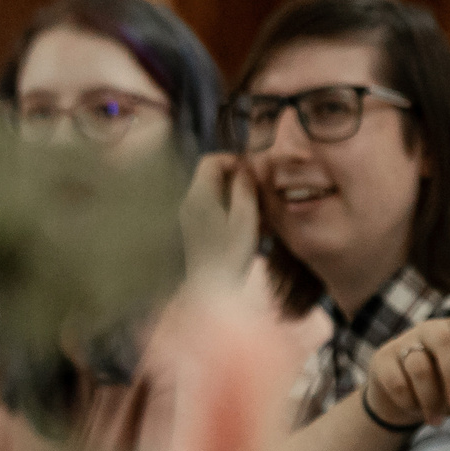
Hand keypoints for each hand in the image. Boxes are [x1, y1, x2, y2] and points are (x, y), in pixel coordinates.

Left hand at [180, 153, 260, 282]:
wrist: (212, 290)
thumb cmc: (231, 256)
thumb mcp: (245, 220)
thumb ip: (244, 189)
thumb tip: (245, 169)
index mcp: (199, 197)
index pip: (210, 161)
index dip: (233, 160)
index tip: (253, 173)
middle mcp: (189, 202)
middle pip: (212, 175)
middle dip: (237, 179)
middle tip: (260, 193)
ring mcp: (190, 216)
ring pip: (215, 191)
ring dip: (237, 195)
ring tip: (258, 212)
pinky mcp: (195, 228)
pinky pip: (213, 207)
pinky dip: (231, 208)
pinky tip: (249, 226)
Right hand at [363, 275, 449, 429]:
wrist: (401, 404)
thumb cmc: (444, 390)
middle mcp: (432, 332)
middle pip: (445, 342)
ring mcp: (405, 344)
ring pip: (420, 370)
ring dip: (431, 400)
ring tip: (437, 419)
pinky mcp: (383, 359)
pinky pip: (398, 382)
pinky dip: (410, 403)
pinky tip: (414, 409)